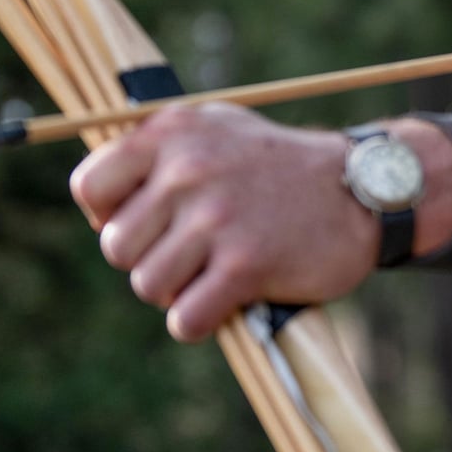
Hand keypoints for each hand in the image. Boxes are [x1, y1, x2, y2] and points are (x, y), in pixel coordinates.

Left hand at [69, 103, 377, 341]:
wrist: (361, 189)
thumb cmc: (277, 165)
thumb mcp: (215, 130)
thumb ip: (157, 154)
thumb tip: (95, 202)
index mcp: (172, 132)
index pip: (89, 188)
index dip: (109, 217)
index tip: (147, 222)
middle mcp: (189, 170)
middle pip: (115, 247)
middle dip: (147, 259)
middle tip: (189, 253)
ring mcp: (217, 217)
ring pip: (146, 286)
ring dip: (174, 292)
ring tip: (209, 274)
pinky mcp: (246, 264)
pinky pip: (185, 318)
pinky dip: (199, 321)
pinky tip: (225, 302)